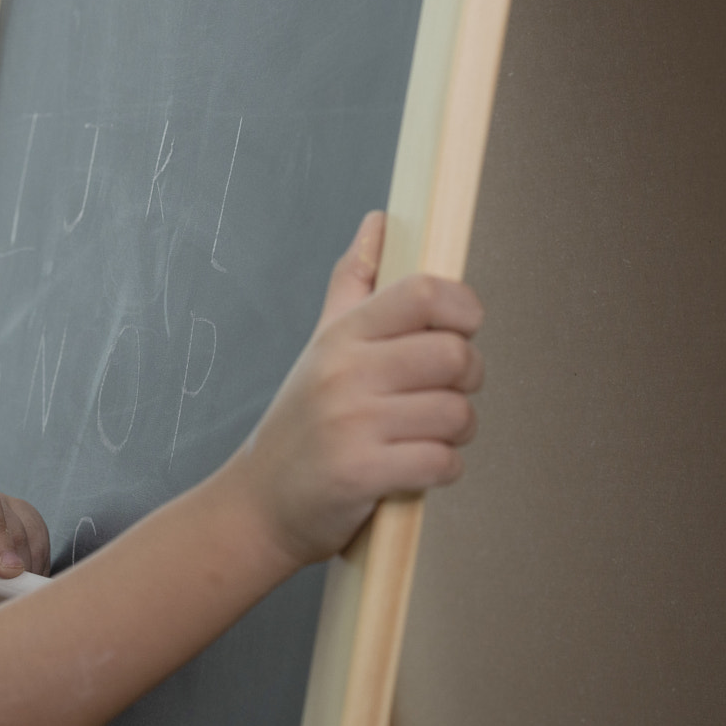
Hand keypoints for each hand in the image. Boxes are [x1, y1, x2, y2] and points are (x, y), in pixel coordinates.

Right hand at [223, 210, 483, 565]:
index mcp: (342, 336)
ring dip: (457, 433)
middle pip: (455, 355)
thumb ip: (354, 282)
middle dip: (467, 380)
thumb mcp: (321, 346)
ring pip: (457, 414)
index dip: (462, 307)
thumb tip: (378, 222)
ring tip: (426, 435)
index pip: (422, 292)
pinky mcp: (360, 474)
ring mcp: (351, 424)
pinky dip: (442, 470)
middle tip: (443, 393)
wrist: (258, 503)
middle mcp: (345, 373)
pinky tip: (416, 469)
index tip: (461, 329)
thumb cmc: (299, 425)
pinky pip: (442, 462)